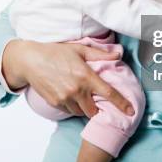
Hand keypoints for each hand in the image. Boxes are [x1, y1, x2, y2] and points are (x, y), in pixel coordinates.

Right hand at [2, 39, 134, 117]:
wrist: (31, 61)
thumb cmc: (56, 52)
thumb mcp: (79, 49)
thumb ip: (100, 54)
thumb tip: (119, 55)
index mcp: (86, 76)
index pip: (108, 93)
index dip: (122, 104)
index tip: (131, 112)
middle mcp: (76, 90)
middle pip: (94, 110)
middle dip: (98, 108)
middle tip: (97, 100)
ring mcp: (64, 98)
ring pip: (81, 112)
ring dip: (85, 108)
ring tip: (82, 97)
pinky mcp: (55, 103)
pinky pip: (69, 111)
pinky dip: (73, 107)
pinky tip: (70, 96)